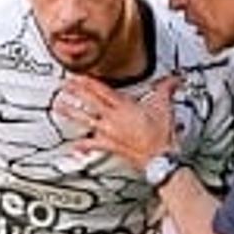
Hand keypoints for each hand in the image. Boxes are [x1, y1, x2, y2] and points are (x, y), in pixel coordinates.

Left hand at [57, 76, 177, 169]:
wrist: (159, 157)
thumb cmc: (160, 136)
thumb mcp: (164, 107)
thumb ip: (167, 90)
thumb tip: (174, 81)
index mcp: (124, 107)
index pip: (101, 90)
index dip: (87, 81)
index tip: (77, 76)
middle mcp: (113, 118)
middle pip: (89, 102)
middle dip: (75, 92)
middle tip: (63, 86)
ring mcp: (110, 133)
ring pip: (86, 120)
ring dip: (71, 113)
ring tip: (59, 107)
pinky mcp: (110, 146)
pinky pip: (93, 145)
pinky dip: (82, 145)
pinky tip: (74, 145)